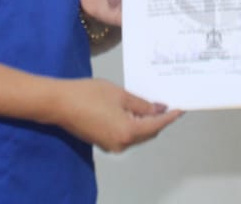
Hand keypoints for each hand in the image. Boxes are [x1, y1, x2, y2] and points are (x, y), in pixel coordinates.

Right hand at [53, 78, 182, 152]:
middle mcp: (121, 144)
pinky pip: (125, 135)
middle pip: (148, 133)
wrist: (59, 103)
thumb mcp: (120, 95)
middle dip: (158, 120)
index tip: (181, 109)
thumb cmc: (88, 94)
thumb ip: (142, 104)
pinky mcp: (102, 141)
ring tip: (152, 105)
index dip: (170, 117)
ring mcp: (111, 145)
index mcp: (128, 132)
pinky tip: (134, 111)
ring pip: (136, 135)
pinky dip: (133, 125)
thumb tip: (158, 110)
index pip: (156, 125)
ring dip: (145, 122)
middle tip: (167, 104)